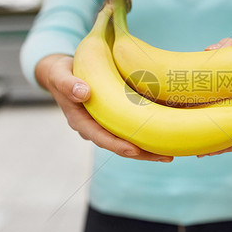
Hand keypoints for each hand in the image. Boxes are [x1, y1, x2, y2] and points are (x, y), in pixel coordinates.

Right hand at [35, 54, 173, 162]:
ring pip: (129, 140)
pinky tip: (167, 135)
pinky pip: (132, 127)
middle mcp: (96, 127)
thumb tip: (83, 92)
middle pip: (120, 145)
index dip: (117, 145)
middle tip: (166, 158)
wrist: (63, 73)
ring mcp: (106, 124)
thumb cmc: (61, 73)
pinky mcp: (116, 117)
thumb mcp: (60, 75)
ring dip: (149, 148)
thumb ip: (68, 84)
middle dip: (143, 154)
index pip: (101, 138)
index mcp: (81, 122)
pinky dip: (148, 132)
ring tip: (171, 153)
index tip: (134, 150)